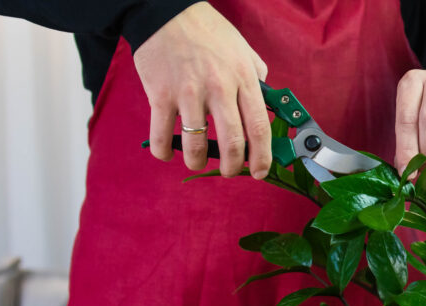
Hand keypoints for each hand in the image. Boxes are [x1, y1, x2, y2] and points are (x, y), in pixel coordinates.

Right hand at [135, 2, 271, 178]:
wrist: (166, 12)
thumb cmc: (208, 31)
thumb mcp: (243, 49)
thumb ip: (256, 76)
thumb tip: (264, 100)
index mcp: (244, 79)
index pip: (259, 127)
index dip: (261, 156)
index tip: (259, 171)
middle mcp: (219, 88)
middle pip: (233, 141)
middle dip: (232, 166)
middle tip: (228, 171)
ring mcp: (189, 93)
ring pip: (196, 143)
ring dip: (197, 161)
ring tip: (197, 161)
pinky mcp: (161, 94)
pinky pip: (162, 134)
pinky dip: (164, 151)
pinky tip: (167, 153)